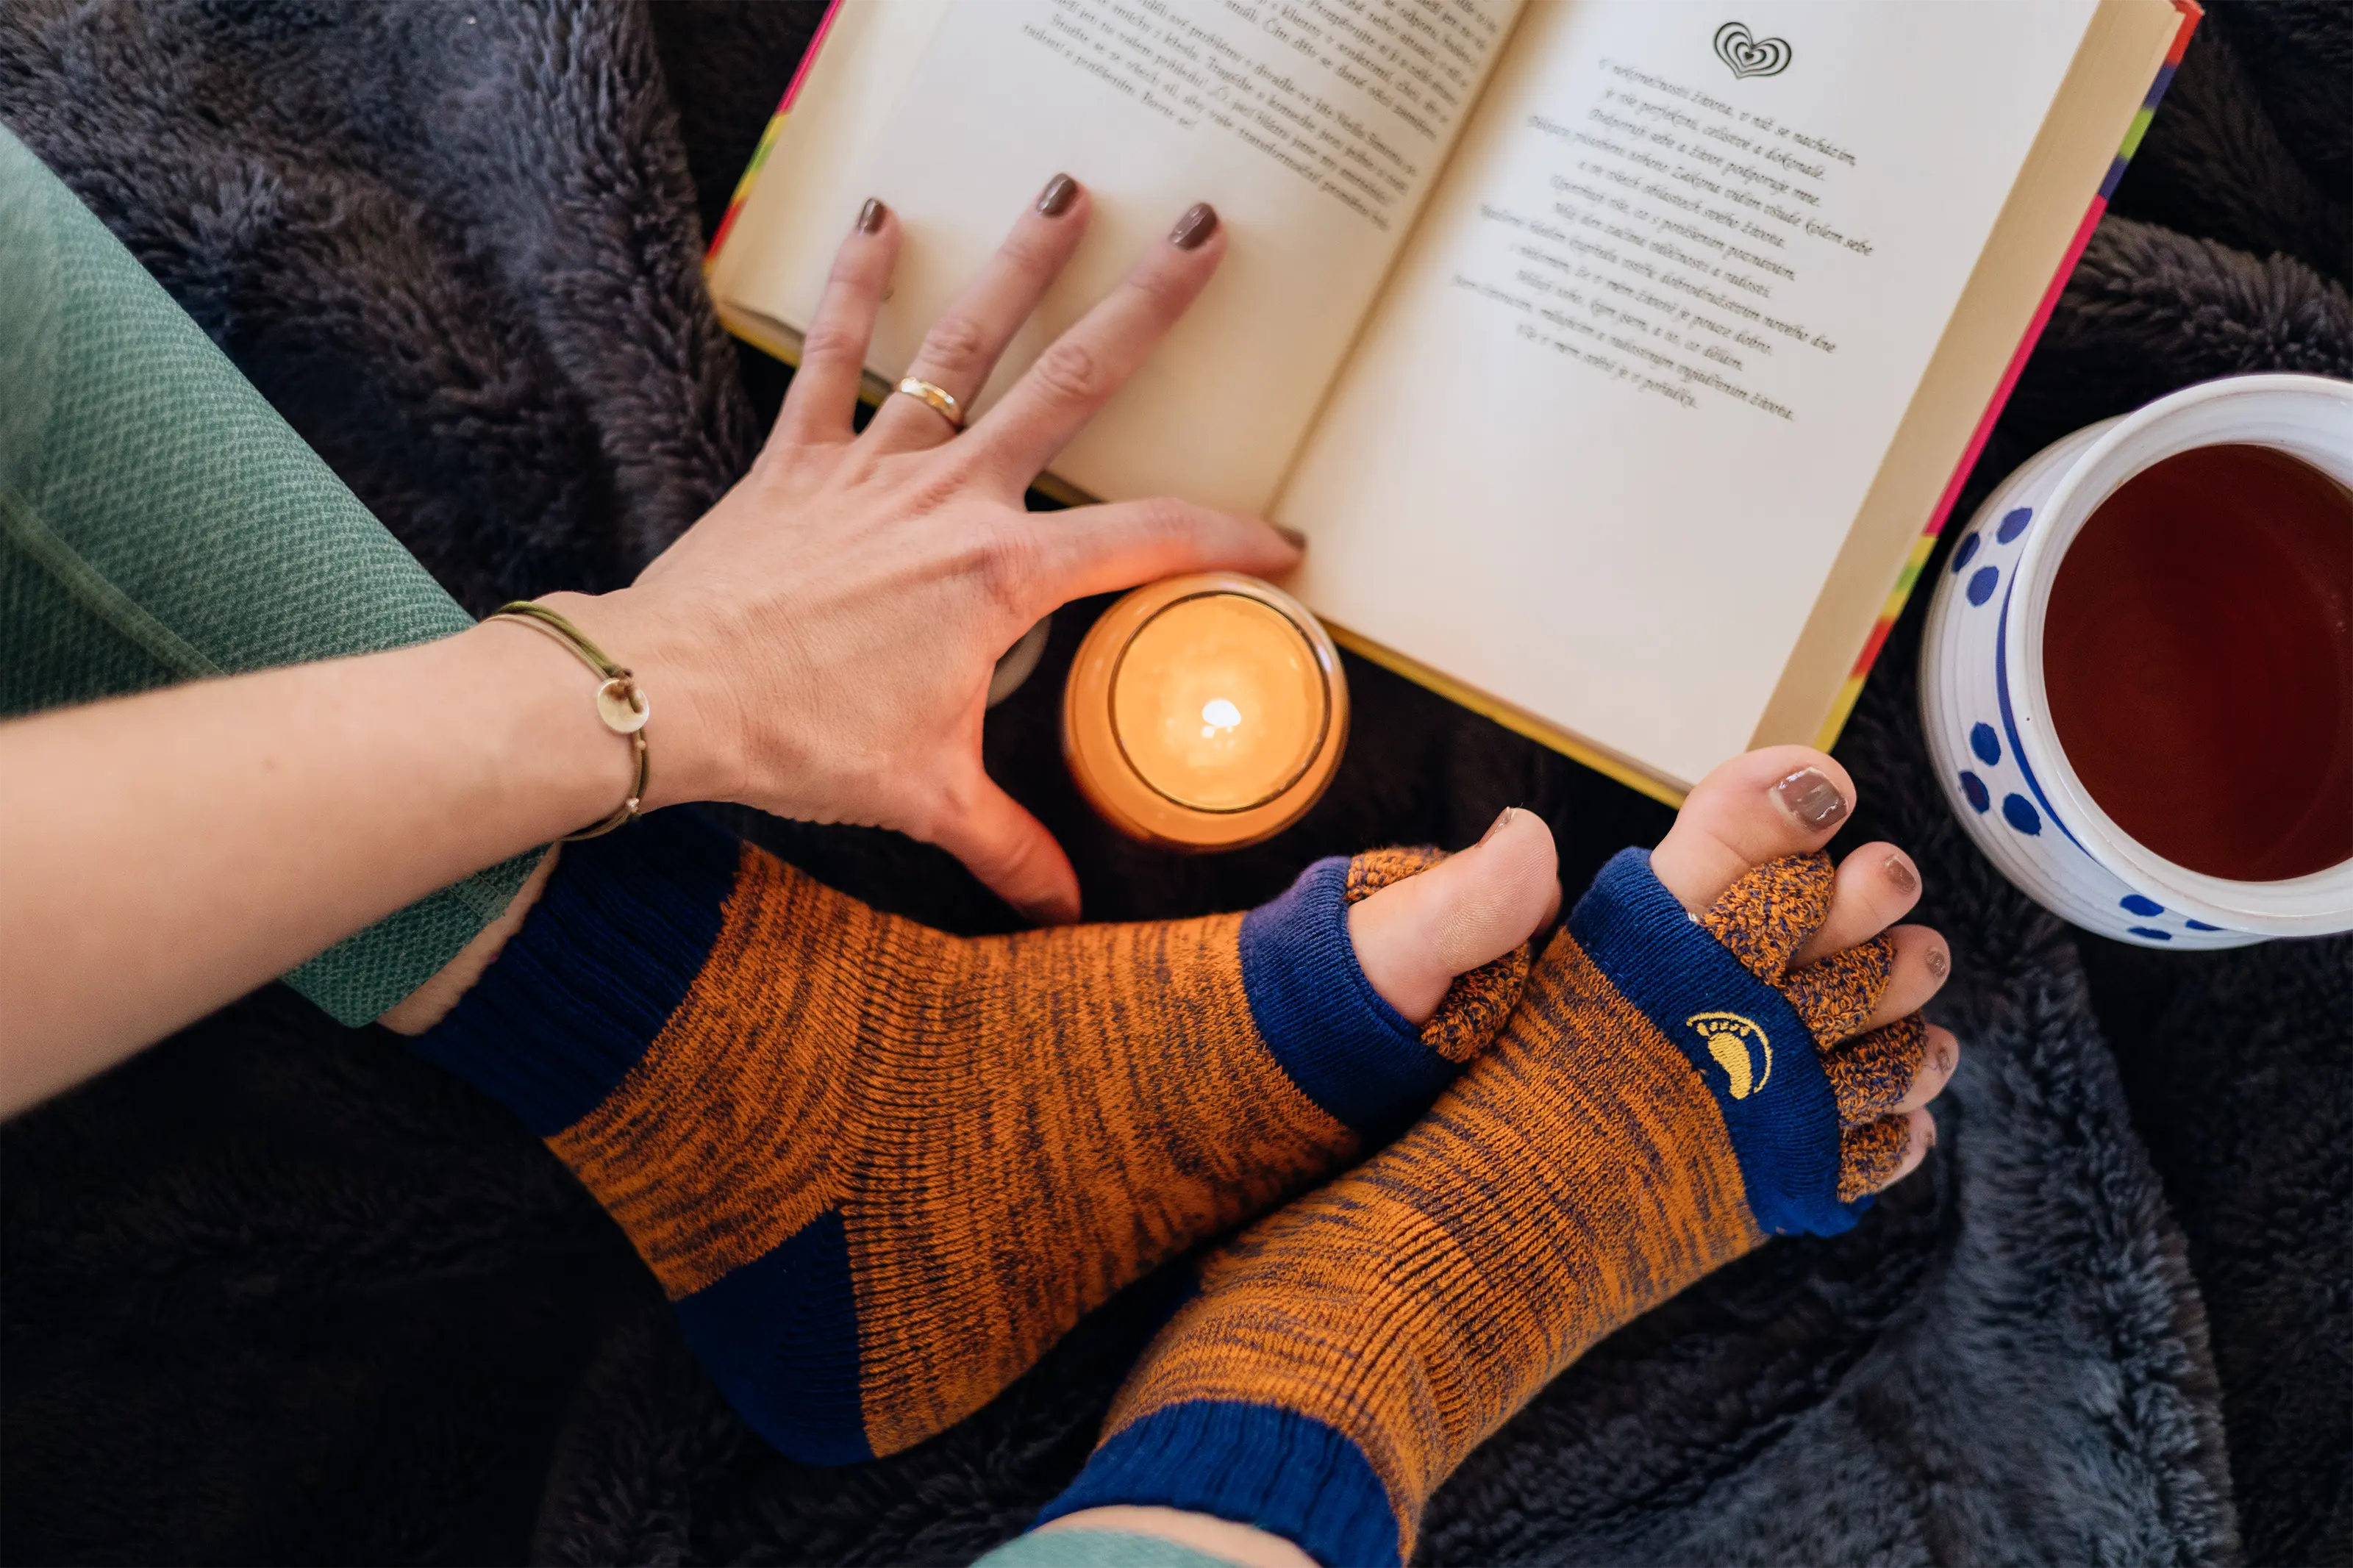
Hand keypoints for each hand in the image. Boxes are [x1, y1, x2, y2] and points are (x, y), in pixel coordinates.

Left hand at [570, 182, 1298, 921]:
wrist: (671, 698)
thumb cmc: (798, 739)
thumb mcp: (923, 796)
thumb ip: (1008, 846)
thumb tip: (1065, 909)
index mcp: (1000, 575)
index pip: (1145, 543)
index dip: (1226, 539)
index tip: (1281, 543)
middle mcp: (952, 496)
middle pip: (1073, 384)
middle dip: (1149, 307)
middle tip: (1207, 236)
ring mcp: (876, 466)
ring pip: (965, 343)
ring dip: (1022, 263)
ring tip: (1070, 193)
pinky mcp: (802, 457)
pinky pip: (835, 357)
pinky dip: (856, 289)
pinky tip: (880, 221)